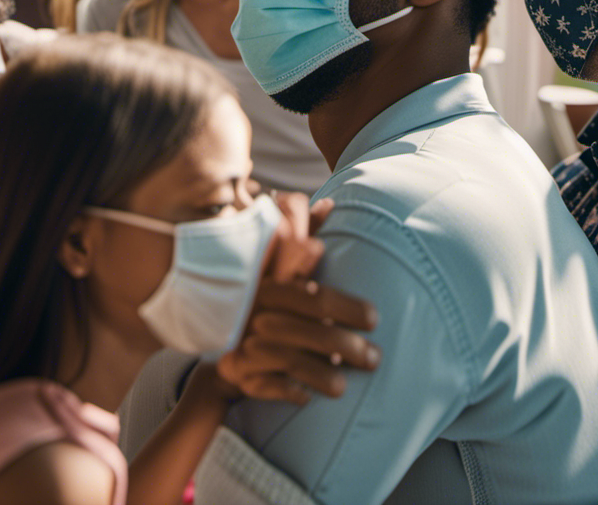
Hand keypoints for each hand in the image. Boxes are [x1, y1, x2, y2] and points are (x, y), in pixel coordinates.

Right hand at [216, 193, 379, 405]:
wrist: (221, 338)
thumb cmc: (265, 295)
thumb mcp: (280, 264)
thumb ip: (305, 235)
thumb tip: (330, 202)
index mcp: (273, 283)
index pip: (315, 296)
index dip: (347, 307)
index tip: (375, 318)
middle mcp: (259, 311)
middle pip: (312, 330)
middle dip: (348, 346)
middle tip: (376, 357)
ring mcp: (246, 342)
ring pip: (293, 361)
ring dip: (324, 376)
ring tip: (348, 386)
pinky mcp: (240, 371)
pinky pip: (269, 385)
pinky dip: (290, 391)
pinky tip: (309, 396)